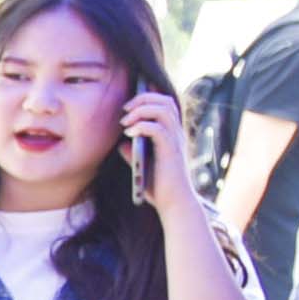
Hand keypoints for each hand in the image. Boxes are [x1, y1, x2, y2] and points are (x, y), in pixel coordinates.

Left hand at [124, 92, 199, 216]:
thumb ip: (133, 152)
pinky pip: (157, 128)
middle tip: (124, 110)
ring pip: (163, 109)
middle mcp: (176, 133)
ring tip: (125, 122)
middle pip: (165, 100)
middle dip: (143, 98)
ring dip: (141, 110)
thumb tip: (122, 143)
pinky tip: (129, 134)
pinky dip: (142, 125)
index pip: (166, 104)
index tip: (129, 104)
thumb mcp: (141, 165)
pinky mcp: (171, 150)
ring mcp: (175, 140)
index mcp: (171, 134)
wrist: (173, 203)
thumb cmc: (159, 187)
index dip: (149, 96)